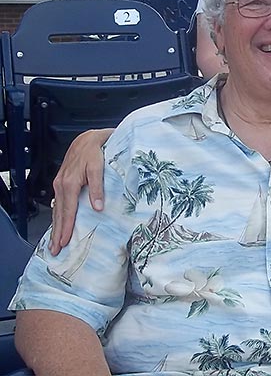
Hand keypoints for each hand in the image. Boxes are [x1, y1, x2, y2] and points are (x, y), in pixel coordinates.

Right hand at [50, 128, 112, 254]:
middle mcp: (61, 184)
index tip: (65, 242)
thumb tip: (98, 207)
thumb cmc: (95, 149)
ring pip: (57, 209)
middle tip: (56, 250)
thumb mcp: (99, 165)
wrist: (89, 137)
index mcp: (70, 182)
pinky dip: (58, 215)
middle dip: (57, 232)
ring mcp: (60, 183)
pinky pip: (58, 202)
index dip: (67, 227)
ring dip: (56, 226)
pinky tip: (59, 223)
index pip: (68, 211)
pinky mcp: (62, 181)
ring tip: (55, 242)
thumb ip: (97, 186)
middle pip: (59, 213)